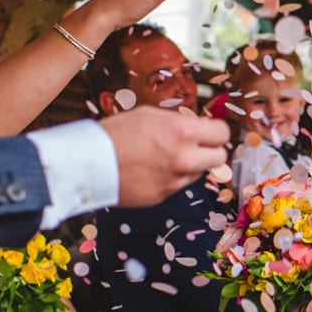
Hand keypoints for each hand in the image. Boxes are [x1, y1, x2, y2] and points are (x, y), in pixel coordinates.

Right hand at [101, 108, 230, 206]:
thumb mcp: (150, 115)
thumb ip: (178, 122)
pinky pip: (178, 185)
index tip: (211, 130)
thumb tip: (195, 127)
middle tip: (198, 145)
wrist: (90, 163)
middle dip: (212, 150)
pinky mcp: (164, 196)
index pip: (222, 133)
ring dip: (191, 165)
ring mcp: (176, 180)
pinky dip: (171, 178)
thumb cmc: (115, 133)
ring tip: (165, 156)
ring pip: (199, 172)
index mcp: (183, 133)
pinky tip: (152, 169)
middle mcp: (185, 159)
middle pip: (220, 157)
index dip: (216, 130)